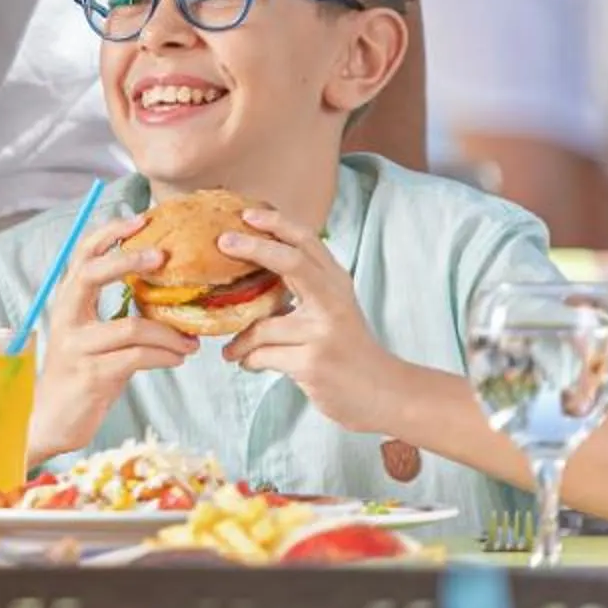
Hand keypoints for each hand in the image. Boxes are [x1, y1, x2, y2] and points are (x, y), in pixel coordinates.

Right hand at [23, 212, 195, 464]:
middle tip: (162, 258)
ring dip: (169, 332)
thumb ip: (116, 312)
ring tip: (190, 340)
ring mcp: (77, 346)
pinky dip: (165, 355)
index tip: (140, 219)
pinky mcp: (93, 374)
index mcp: (67, 302)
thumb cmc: (82, 373)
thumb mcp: (93, 335)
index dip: (109, 234)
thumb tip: (164, 292)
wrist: (53, 419)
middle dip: (128, 260)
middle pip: (91, 274)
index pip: (82, 255)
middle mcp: (66, 318)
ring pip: (131, 326)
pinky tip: (178, 357)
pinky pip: (138, 357)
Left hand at [219, 202, 413, 433]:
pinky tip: (247, 364)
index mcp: (336, 284)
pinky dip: (248, 360)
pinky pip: (262, 355)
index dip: (277, 223)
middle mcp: (333, 302)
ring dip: (240, 340)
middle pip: (291, 261)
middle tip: (222, 242)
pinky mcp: (312, 362)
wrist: (384, 394)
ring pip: (262, 325)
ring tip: (232, 350)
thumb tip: (253, 265)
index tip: (247, 213)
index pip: (308, 242)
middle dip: (253, 247)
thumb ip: (305, 287)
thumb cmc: (349, 349)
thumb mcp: (334, 309)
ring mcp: (323, 332)